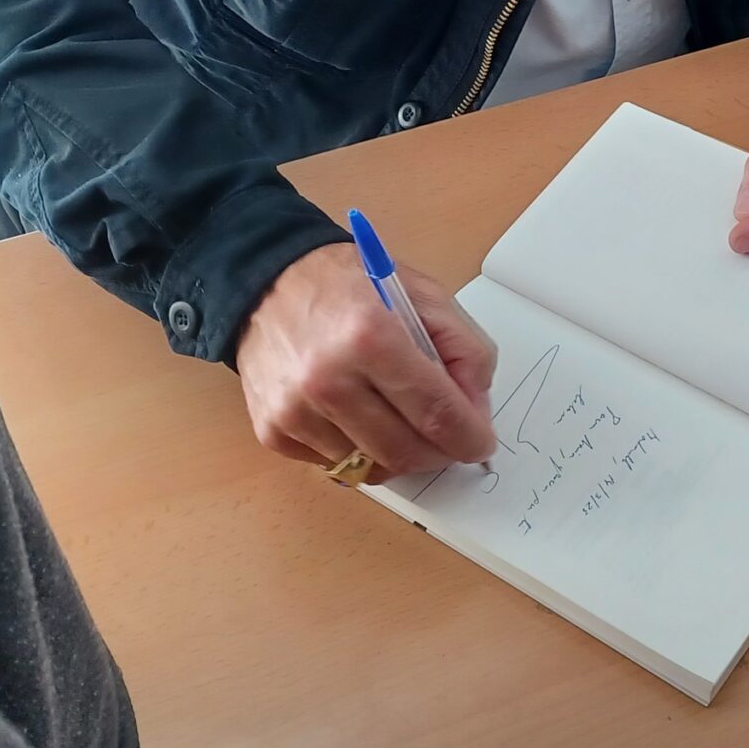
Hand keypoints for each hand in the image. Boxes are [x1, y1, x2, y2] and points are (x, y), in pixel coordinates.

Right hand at [234, 243, 497, 479]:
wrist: (267, 280)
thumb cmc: (350, 284)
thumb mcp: (423, 295)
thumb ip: (464, 350)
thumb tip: (476, 413)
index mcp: (371, 337)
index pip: (436, 414)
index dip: (469, 438)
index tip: (481, 444)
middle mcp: (328, 379)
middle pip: (405, 451)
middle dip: (439, 453)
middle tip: (448, 437)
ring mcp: (295, 410)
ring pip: (372, 467)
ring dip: (398, 451)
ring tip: (399, 417)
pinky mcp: (272, 430)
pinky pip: (335, 464)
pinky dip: (357, 450)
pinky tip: (357, 414)